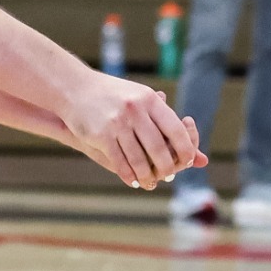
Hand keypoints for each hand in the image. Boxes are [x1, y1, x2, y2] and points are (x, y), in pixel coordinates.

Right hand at [62, 73, 206, 189]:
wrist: (75, 88)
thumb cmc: (114, 96)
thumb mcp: (140, 99)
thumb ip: (165, 121)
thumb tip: (195, 149)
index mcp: (149, 99)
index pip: (176, 130)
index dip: (186, 149)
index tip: (189, 160)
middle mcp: (135, 110)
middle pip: (159, 149)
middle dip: (167, 168)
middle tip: (169, 176)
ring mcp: (117, 123)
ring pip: (139, 160)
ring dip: (147, 176)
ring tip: (150, 182)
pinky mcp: (101, 135)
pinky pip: (120, 162)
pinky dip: (129, 175)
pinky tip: (133, 180)